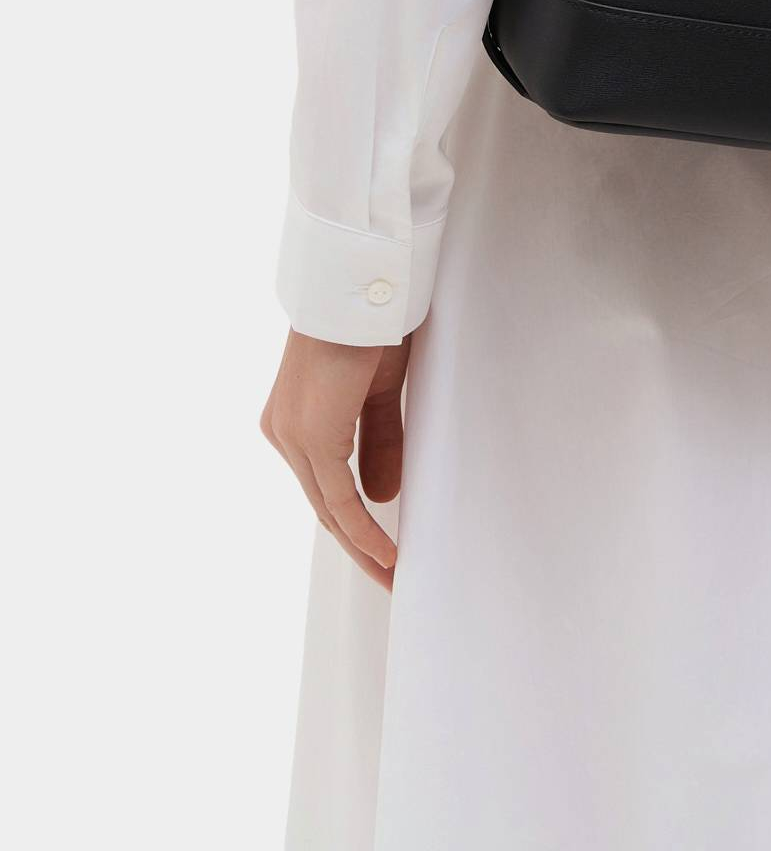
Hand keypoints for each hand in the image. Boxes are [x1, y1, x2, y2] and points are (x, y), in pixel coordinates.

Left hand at [262, 329, 410, 588]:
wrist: (359, 290)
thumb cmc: (371, 327)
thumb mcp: (379, 393)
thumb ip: (378, 442)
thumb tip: (381, 498)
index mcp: (295, 419)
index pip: (324, 484)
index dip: (354, 520)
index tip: (384, 547)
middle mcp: (283, 432)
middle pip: (323, 505)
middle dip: (358, 544)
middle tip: (390, 574)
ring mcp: (292, 436)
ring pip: (328, 508)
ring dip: (362, 545)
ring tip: (393, 573)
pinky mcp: (310, 438)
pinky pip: (337, 498)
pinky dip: (362, 528)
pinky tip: (385, 550)